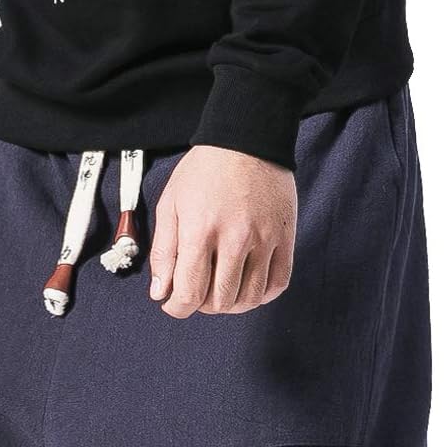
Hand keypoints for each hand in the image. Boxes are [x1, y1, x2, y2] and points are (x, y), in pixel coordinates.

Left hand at [150, 145, 296, 318]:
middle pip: (220, 300)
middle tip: (198, 291)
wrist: (247, 139)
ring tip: (221, 289)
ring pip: (250, 297)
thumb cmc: (205, 171)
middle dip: (203, 305)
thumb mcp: (170, 204)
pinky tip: (247, 285)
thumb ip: (163, 252)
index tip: (173, 303)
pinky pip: (278, 284)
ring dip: (232, 303)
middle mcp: (235, 238)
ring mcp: (265, 239)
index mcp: (201, 230)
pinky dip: (262, 295)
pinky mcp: (285, 237)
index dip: (177, 307)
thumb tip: (160, 293)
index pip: (189, 292)